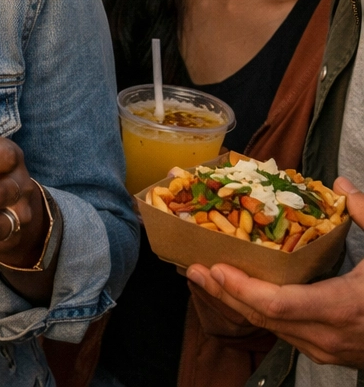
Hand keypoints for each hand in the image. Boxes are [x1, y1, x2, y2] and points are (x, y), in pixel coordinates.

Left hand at [186, 178, 363, 367]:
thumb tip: (343, 184)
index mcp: (340, 307)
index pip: (278, 304)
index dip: (242, 288)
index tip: (214, 267)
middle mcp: (327, 334)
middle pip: (264, 317)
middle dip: (225, 292)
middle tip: (193, 267)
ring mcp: (325, 348)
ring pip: (270, 328)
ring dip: (236, 303)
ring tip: (207, 276)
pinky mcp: (325, 352)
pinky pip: (283, 332)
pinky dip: (257, 312)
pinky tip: (240, 293)